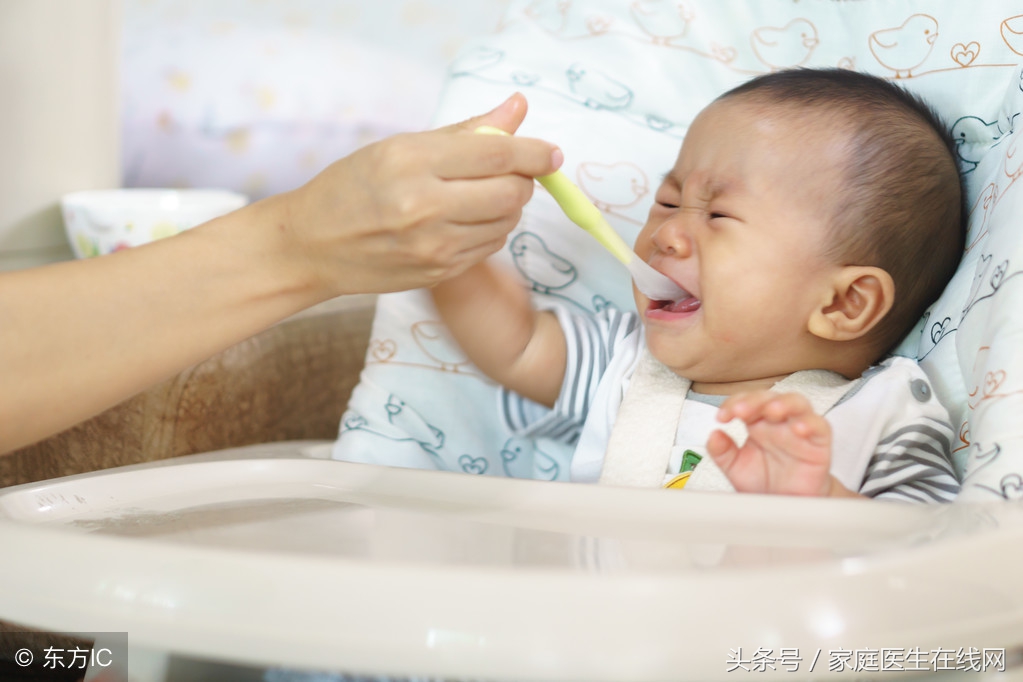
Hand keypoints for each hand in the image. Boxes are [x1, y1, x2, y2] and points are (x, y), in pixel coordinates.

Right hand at [280, 92, 562, 294]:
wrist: (312, 246)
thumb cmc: (354, 187)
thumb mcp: (400, 147)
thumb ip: (466, 131)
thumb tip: (517, 109)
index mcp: (412, 162)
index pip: (496, 155)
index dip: (533, 153)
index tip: (551, 153)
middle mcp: (423, 206)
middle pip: (510, 193)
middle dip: (522, 182)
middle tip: (510, 174)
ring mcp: (432, 246)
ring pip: (505, 223)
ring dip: (508, 207)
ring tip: (480, 196)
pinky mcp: (438, 272)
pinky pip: (489, 247)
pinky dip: (491, 231)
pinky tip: (466, 221)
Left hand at [707, 391, 853, 496]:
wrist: (788, 504)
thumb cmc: (765, 482)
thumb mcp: (736, 468)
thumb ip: (722, 452)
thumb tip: (713, 436)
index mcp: (756, 423)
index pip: (745, 402)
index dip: (732, 403)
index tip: (722, 417)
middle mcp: (777, 422)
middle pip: (769, 397)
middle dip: (754, 401)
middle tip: (741, 411)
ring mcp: (799, 429)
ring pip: (797, 403)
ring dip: (784, 403)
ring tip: (772, 411)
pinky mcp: (819, 443)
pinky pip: (820, 426)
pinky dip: (810, 423)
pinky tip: (798, 428)